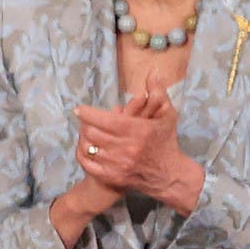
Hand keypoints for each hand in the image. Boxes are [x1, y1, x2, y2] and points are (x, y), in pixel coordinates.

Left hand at [76, 94, 204, 214]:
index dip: (87, 113)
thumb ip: (157, 92)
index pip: (103, 120)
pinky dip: (83, 155)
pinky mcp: (113, 177)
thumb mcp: (167, 114)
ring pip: (88, 148)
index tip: (80, 109)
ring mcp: (118, 165)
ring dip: (84, 139)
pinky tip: (86, 149)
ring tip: (85, 133)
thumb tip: (153, 71)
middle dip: (85, 124)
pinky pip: (89, 165)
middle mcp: (125, 148)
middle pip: (92, 133)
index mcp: (136, 130)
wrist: (169, 174)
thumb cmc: (166, 141)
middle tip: (85, 120)